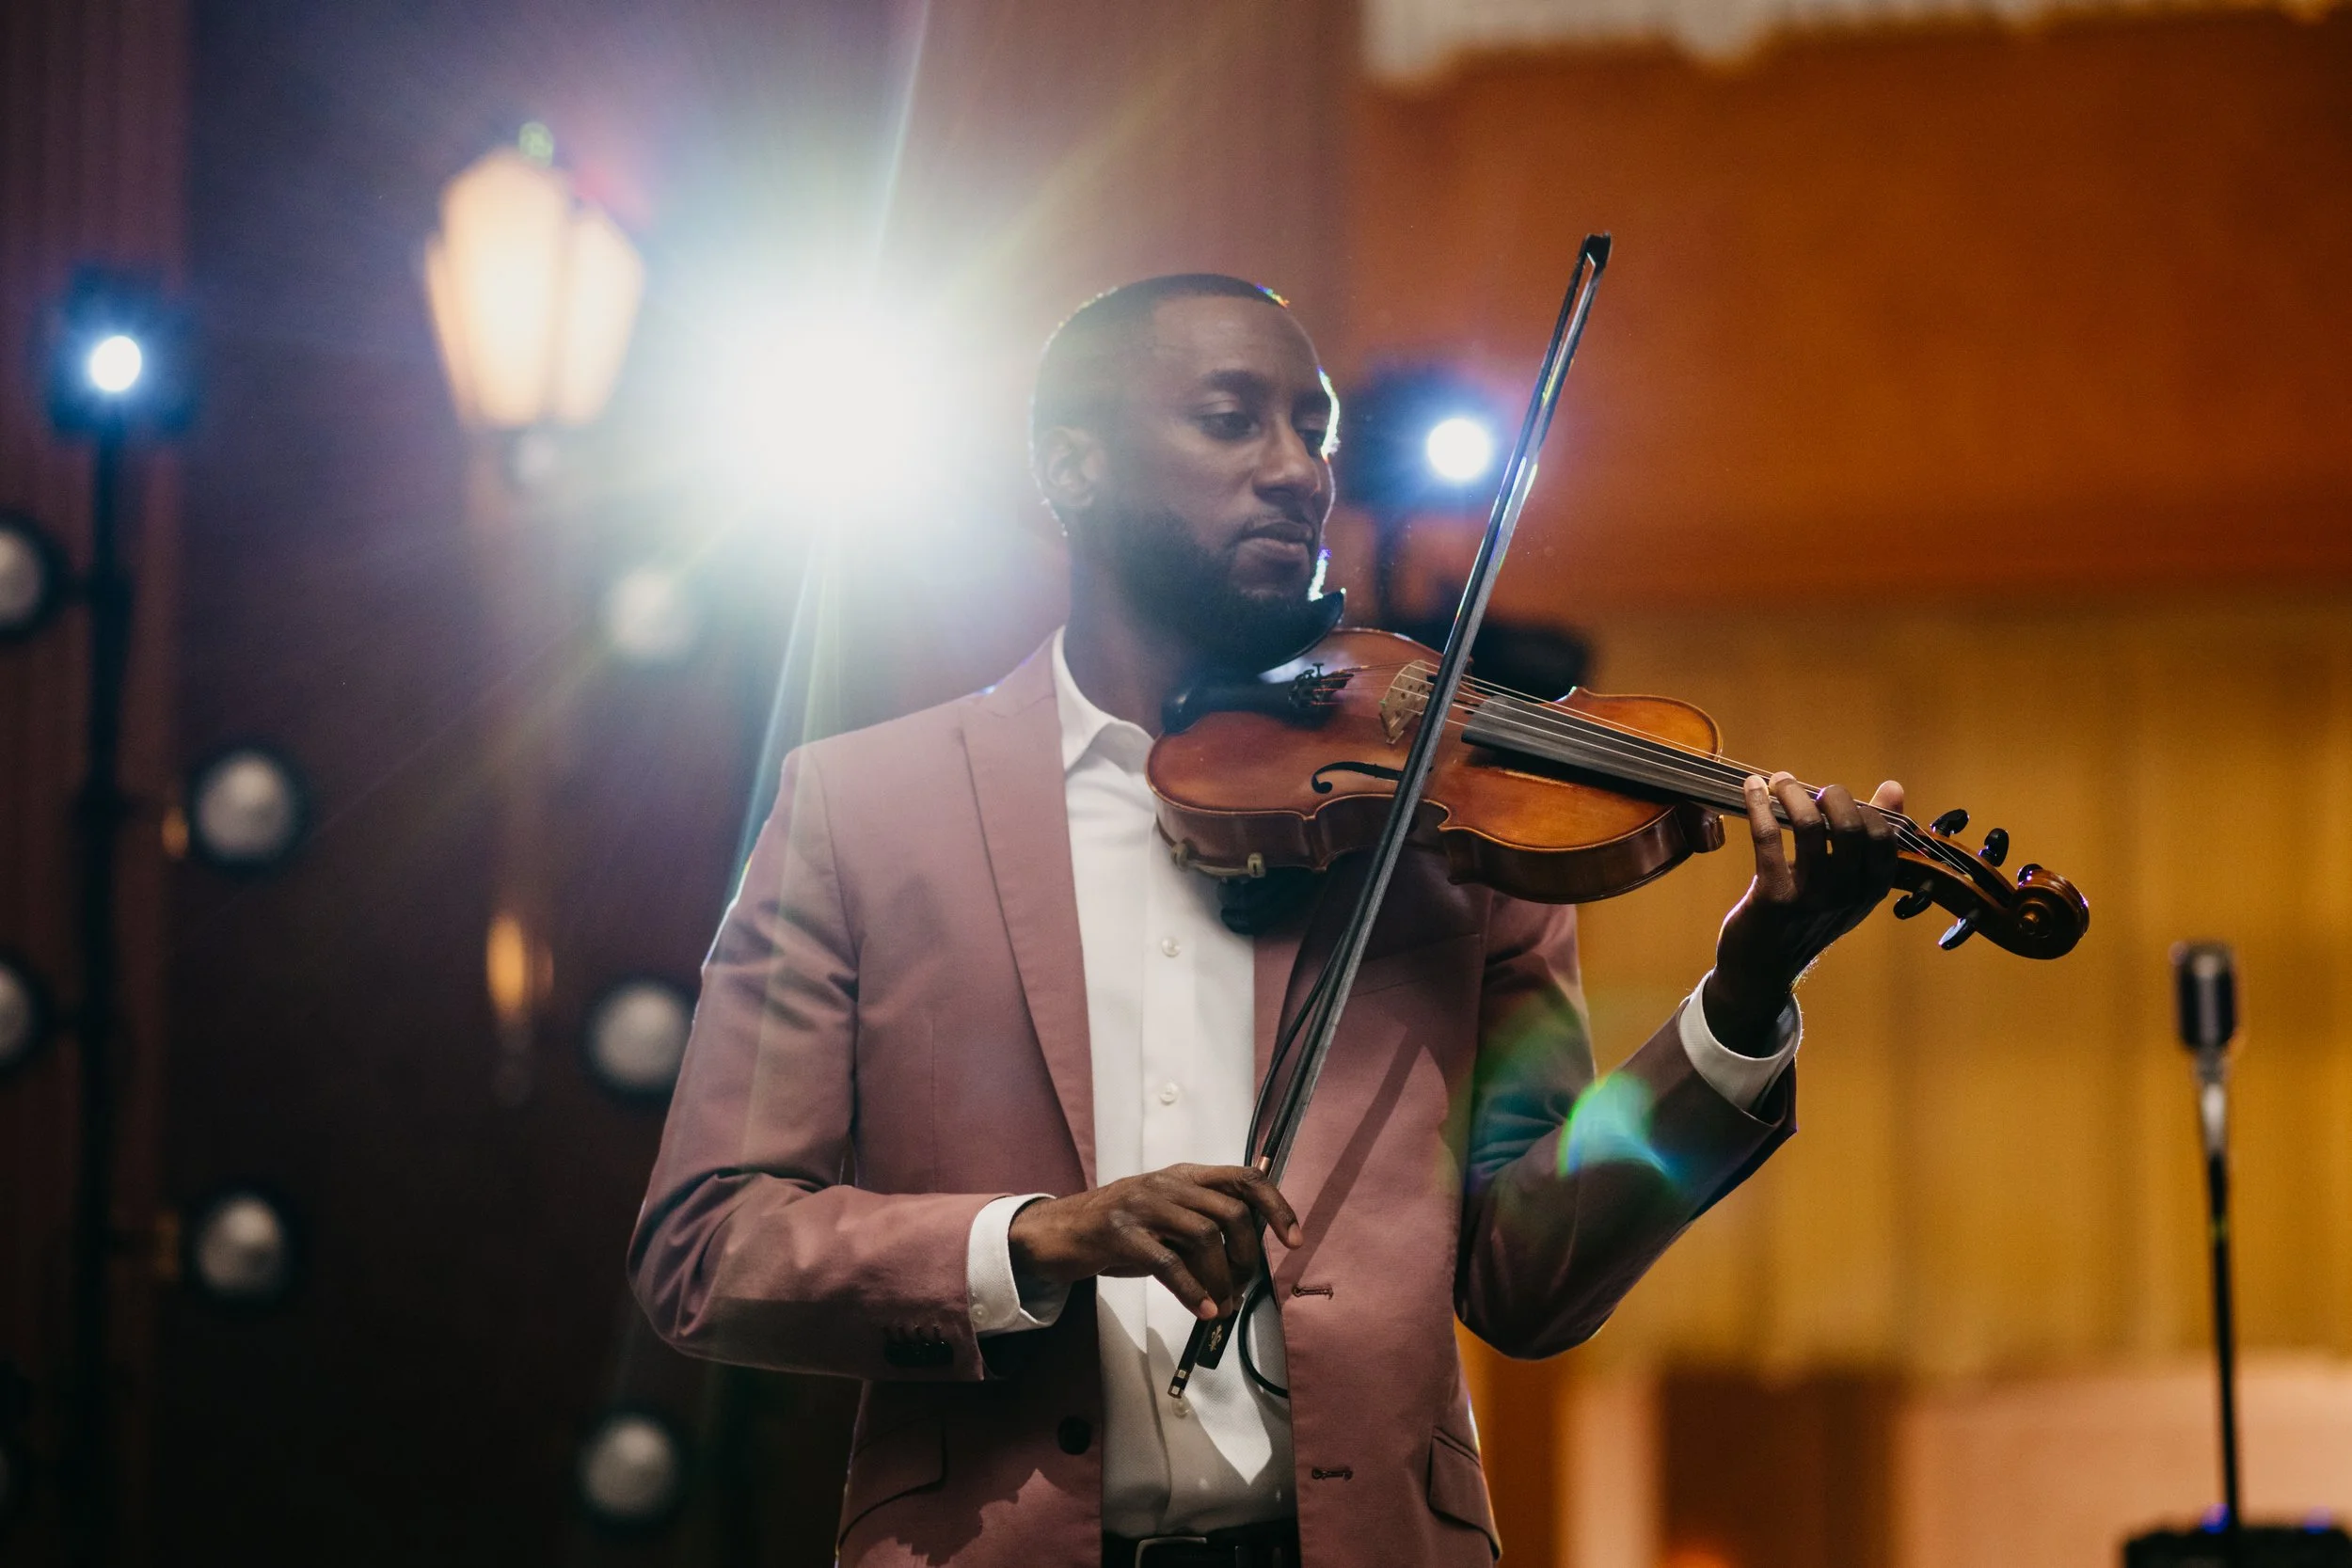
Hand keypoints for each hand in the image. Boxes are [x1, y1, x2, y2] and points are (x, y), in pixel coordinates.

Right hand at [1008, 1163, 1303, 1321]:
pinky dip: (1194, 1290)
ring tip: (1223, 1304)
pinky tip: (1206, 1310)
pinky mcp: (1119, 1233)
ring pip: (1205, 1236)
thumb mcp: (1167, 1219)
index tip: (1294, 1241)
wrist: (1058, 1232)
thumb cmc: (1120, 1230)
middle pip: (1231, 1212)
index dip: (1276, 1207)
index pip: (1245, 1178)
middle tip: (1241, 1287)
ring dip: (1223, 1278)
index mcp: (1185, 1176)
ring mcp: (1142, 1205)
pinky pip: (1168, 1262)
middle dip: (1247, 1257)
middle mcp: (1168, 1183)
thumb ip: (1203, 1226)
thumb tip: (1248, 1258)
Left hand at [1705, 772, 1905, 1046]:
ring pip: (1811, 827)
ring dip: (1793, 794)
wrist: (1762, 970)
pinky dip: (1759, 804)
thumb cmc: (1805, 918)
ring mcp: (1812, 896)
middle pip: (1852, 827)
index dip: (1864, 808)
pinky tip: (1752, 788)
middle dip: (1832, 795)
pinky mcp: (1774, 896)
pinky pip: (1769, 837)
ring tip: (1779, 781)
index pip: (1885, 837)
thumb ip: (1867, 838)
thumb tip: (1894, 787)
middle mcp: (1848, 894)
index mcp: (1871, 891)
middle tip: (1808, 788)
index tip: (1837, 799)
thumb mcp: (1845, 885)